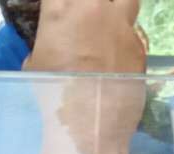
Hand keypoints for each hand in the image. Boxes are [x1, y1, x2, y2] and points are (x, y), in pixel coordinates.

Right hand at [26, 0, 147, 153]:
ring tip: (110, 25)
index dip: (58, 5)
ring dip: (117, 8)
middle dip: (87, 5)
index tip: (59, 14)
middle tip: (83, 21)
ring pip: (126, 0)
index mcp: (60, 8)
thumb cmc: (53, 94)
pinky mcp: (139, 45)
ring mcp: (120, 24)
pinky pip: (134, 33)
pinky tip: (120, 57)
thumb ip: (45, 44)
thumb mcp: (34, 65)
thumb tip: (53, 46)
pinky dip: (127, 40)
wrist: (89, 122)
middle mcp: (93, 7)